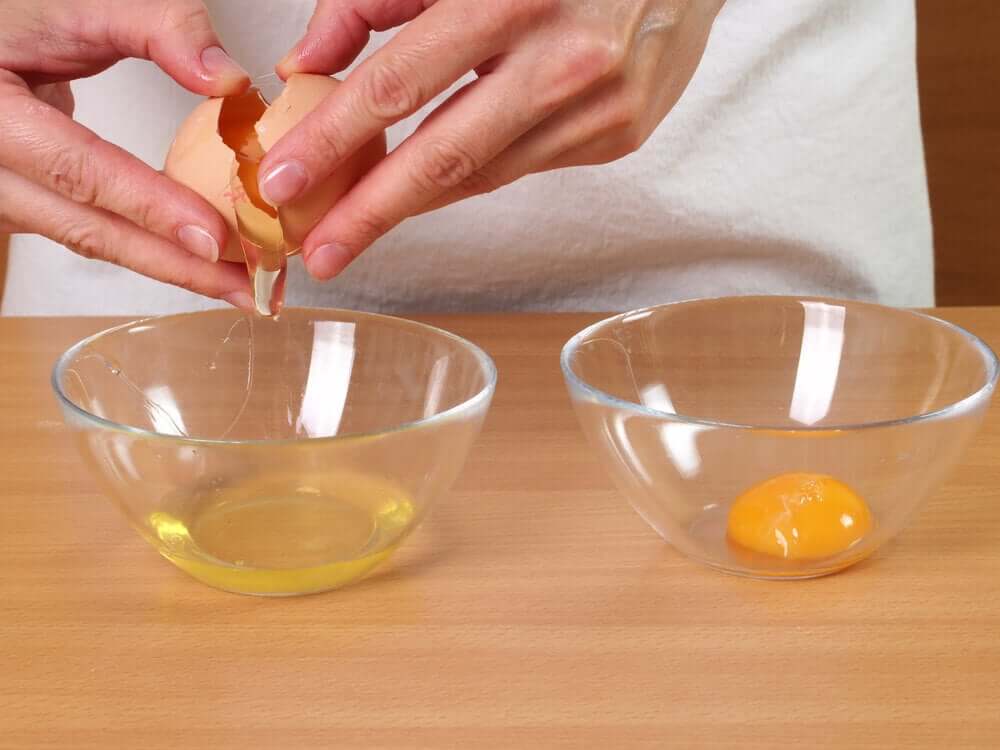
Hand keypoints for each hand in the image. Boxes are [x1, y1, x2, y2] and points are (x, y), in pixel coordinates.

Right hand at [0, 0, 255, 308]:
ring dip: (168, 265)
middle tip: (248, 286)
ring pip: (92, 241)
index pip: (78, 171)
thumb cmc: (12, 17)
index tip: (213, 238)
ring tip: (237, 282)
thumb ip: (155, 27)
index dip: (150, 208)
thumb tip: (228, 79)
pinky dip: (147, 247)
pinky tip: (197, 258)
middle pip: (89, 230)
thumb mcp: (74, 3)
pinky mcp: (23, 204)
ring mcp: (1, 194)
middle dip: (175, 265)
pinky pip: (90, 232)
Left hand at [259, 0, 724, 279]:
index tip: (284, 183)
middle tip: (320, 253)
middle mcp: (563, 61)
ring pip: (484, 173)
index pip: (400, 82)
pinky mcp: (620, 136)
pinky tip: (441, 175)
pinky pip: (525, 165)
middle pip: (444, 158)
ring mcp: (601, 108)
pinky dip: (475, 172)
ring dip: (416, 202)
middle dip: (370, 213)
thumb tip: (308, 63)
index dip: (334, 139)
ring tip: (361, 223)